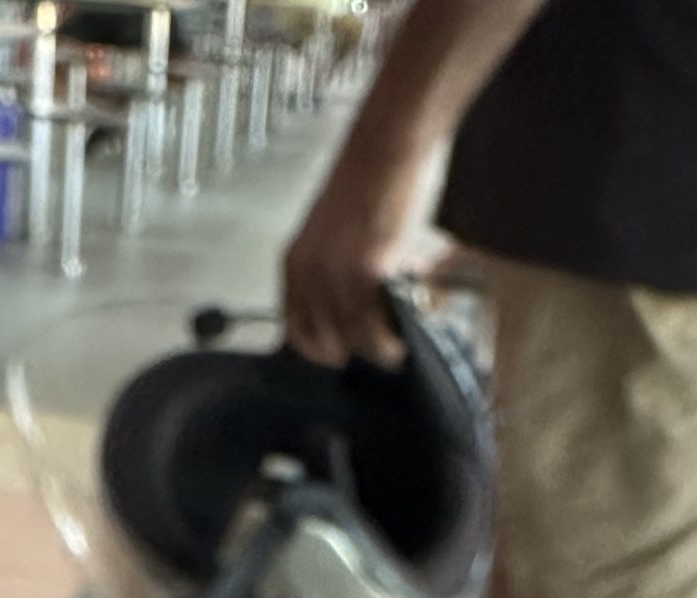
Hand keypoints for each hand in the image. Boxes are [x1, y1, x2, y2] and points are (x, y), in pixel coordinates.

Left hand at [281, 160, 412, 368]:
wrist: (389, 145)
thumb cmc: (370, 177)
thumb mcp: (332, 231)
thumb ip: (332, 268)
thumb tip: (352, 307)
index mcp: (295, 260)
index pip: (294, 329)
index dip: (319, 350)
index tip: (341, 354)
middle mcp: (308, 271)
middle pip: (323, 343)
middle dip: (352, 352)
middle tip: (376, 347)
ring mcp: (335, 274)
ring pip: (351, 343)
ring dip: (376, 354)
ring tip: (395, 348)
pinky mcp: (365, 273)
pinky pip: (374, 333)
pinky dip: (389, 346)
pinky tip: (402, 342)